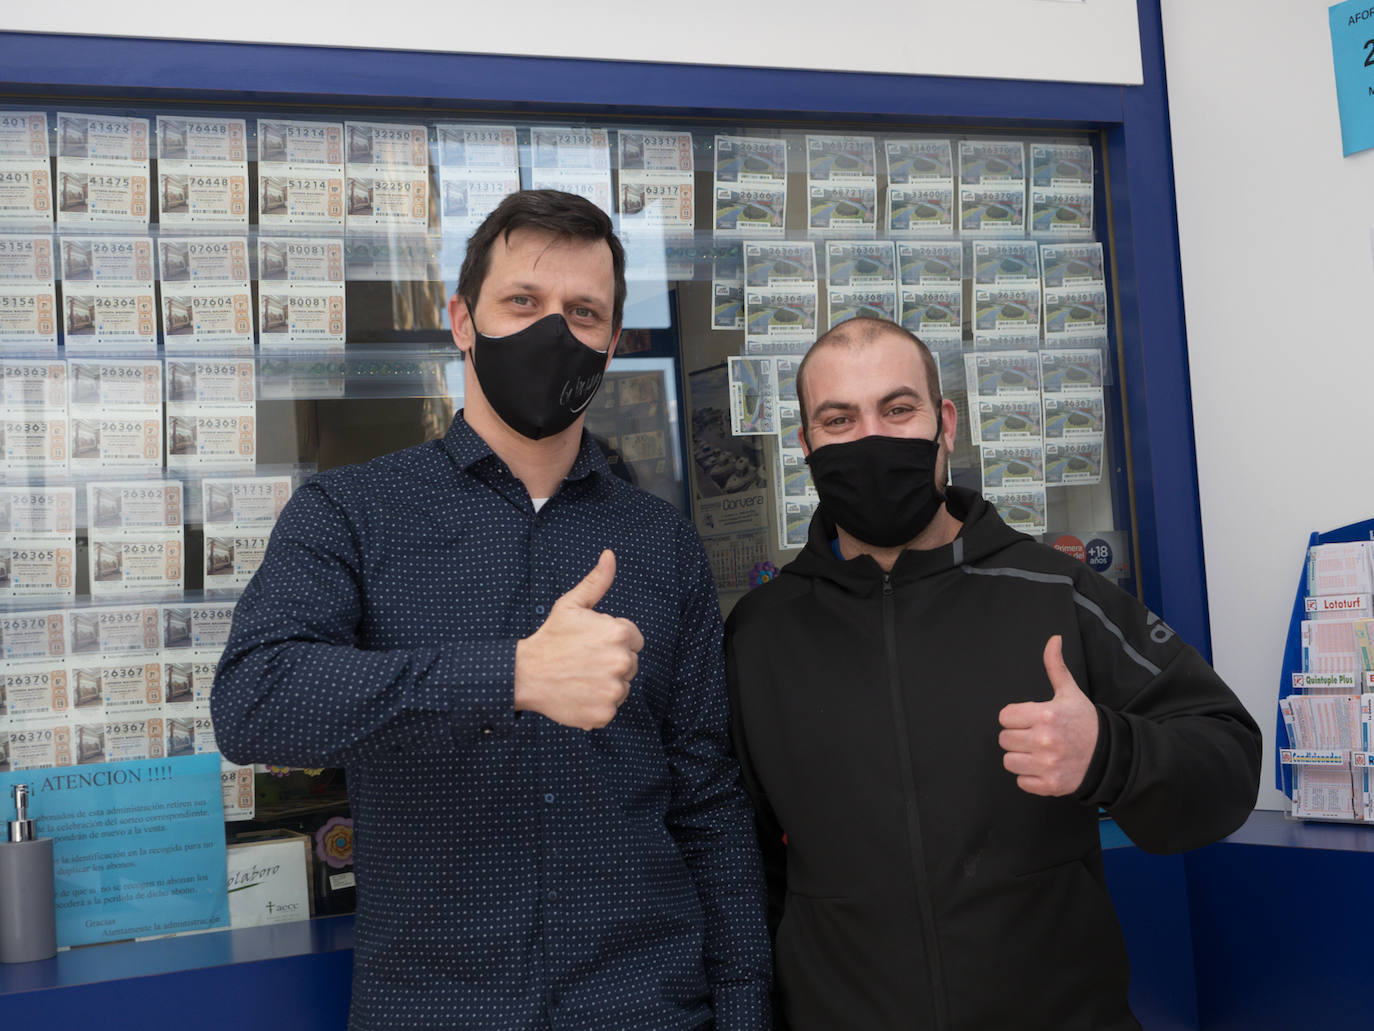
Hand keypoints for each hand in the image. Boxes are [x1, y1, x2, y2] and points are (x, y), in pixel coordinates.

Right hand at [514, 550, 643, 729]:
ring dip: (606, 684)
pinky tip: (579, 694)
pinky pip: (611, 708)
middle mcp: (622, 662)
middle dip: (611, 662)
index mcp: (619, 633)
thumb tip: (610, 555)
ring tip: (581, 677)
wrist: (525, 674)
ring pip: (622, 686)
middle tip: (583, 661)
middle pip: (630, 664)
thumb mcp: (572, 605)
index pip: (634, 640)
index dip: (613, 641)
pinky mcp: (605, 713)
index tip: (591, 644)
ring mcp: (614, 690)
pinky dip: (597, 704)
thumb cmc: (550, 638)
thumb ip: (597, 581)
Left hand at [997, 635, 1098, 796]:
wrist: (1110, 755)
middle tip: (1036, 736)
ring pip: (1009, 761)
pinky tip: (1045, 767)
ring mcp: (1047, 764)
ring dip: (1021, 758)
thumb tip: (1053, 639)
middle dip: (1017, 737)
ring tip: (1039, 752)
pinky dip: (1030, 777)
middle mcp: (1044, 740)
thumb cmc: (1085, 722)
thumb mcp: (1070, 692)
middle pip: (1004, 739)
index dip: (1015, 718)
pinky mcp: (1050, 785)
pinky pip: (1021, 781)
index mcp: (1045, 714)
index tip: (1029, 720)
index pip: (1004, 717)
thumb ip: (1055, 666)